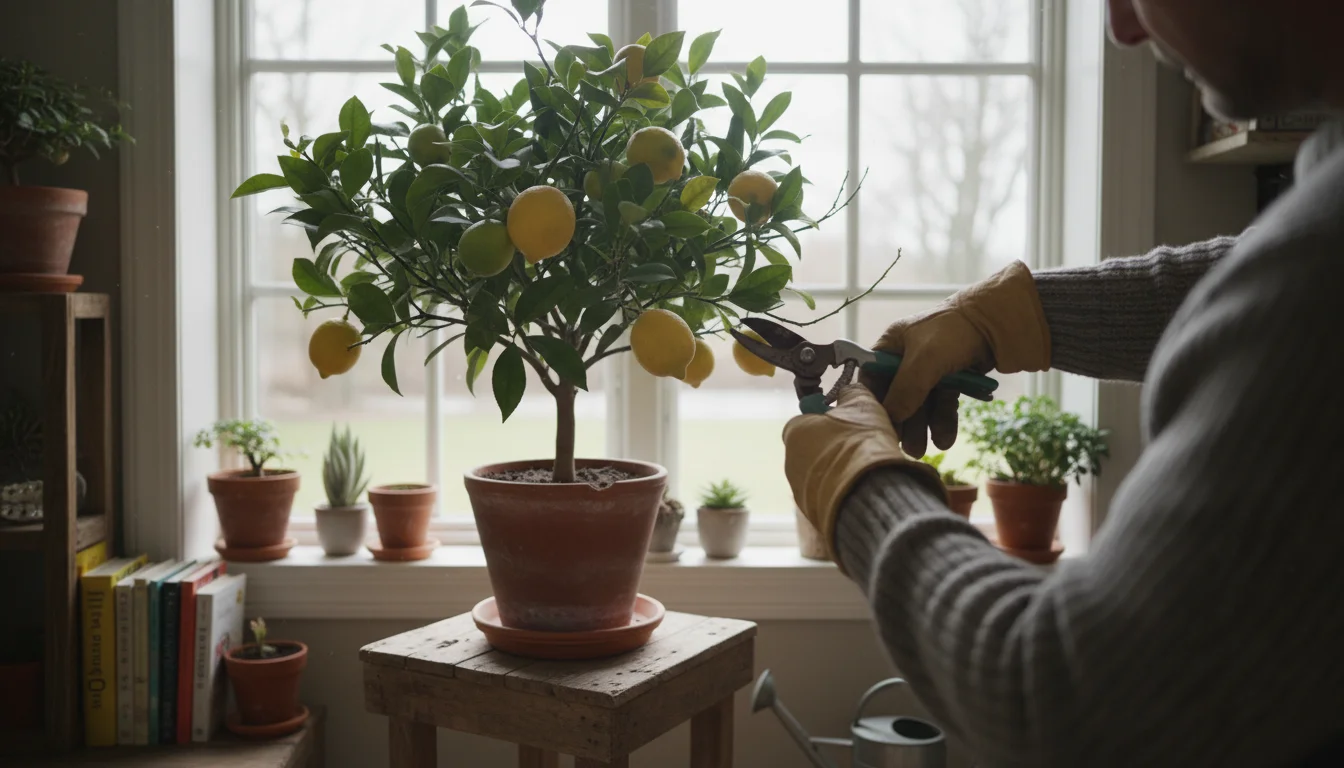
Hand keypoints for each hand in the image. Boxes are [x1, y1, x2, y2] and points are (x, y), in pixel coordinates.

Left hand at [782, 385, 945, 567]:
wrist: (865, 493)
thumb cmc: (861, 443)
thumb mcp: (863, 406)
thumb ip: (853, 394)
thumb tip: (849, 390)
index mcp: (794, 431)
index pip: (807, 420)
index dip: (830, 422)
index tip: (850, 426)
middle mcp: (790, 460)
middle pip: (813, 449)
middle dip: (834, 448)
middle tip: (861, 449)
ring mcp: (799, 490)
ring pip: (820, 475)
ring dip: (838, 472)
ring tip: (864, 473)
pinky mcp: (812, 513)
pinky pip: (827, 497)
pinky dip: (841, 494)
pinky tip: (862, 491)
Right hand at [865, 261, 1051, 455]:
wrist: (998, 323)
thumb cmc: (953, 332)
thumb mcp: (925, 359)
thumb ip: (906, 388)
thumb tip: (892, 417)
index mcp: (892, 346)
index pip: (872, 378)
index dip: (873, 403)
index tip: (876, 427)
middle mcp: (907, 358)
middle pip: (898, 396)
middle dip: (902, 423)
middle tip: (904, 447)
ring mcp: (930, 370)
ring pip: (921, 404)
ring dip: (922, 427)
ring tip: (923, 452)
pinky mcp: (951, 380)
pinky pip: (942, 404)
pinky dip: (942, 421)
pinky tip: (945, 439)